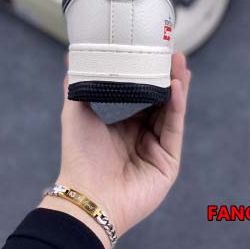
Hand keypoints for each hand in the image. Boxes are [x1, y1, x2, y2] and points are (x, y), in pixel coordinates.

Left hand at [40, 53, 190, 248]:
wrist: (87, 195)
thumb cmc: (79, 156)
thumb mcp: (75, 114)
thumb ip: (76, 87)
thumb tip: (70, 59)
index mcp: (124, 126)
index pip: (144, 97)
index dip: (150, 77)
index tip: (154, 54)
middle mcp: (143, 136)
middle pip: (162, 102)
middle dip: (169, 78)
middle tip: (173, 54)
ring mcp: (157, 150)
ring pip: (172, 113)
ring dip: (177, 87)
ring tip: (179, 63)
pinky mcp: (169, 163)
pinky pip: (174, 130)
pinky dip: (177, 107)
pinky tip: (176, 86)